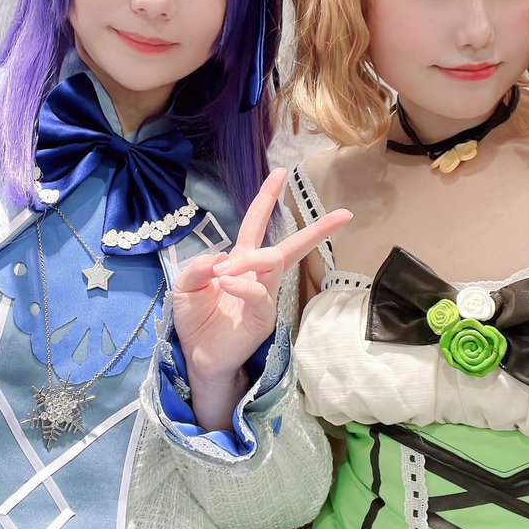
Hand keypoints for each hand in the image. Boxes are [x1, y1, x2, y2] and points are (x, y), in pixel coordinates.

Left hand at [173, 167, 351, 428]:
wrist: (198, 356)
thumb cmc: (195, 320)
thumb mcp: (185, 286)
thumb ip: (196, 267)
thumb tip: (220, 258)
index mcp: (239, 261)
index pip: (256, 224)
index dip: (266, 198)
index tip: (281, 172)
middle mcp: (258, 275)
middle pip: (289, 245)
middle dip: (316, 229)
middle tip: (343, 215)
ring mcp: (265, 296)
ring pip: (272, 262)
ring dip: (249, 260)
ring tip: (224, 274)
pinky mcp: (264, 317)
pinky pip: (259, 292)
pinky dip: (243, 284)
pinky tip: (227, 284)